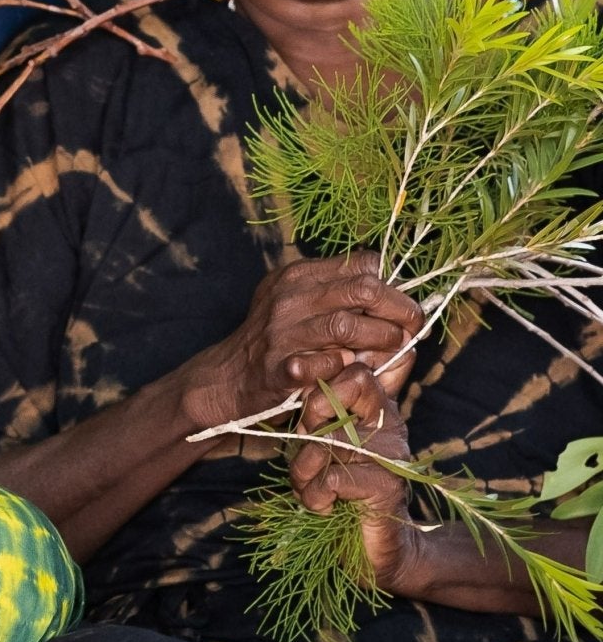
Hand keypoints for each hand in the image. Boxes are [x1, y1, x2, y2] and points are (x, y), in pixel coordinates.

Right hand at [179, 253, 422, 447]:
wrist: (230, 377)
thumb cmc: (277, 338)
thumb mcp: (297, 300)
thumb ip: (336, 290)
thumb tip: (388, 284)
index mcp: (298, 276)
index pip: (361, 264)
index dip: (391, 285)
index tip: (403, 306)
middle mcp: (289, 297)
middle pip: (362, 290)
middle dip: (399, 309)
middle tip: (412, 327)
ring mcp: (282, 332)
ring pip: (348, 326)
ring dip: (381, 340)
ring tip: (392, 350)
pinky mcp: (281, 368)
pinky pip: (326, 364)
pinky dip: (346, 368)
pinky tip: (350, 370)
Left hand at [285, 359, 417, 591]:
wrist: (373, 550)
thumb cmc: (340, 490)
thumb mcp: (324, 444)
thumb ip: (321, 410)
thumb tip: (302, 373)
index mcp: (377, 409)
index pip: (353, 372)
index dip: (320, 392)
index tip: (311, 422)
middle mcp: (389, 425)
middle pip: (334, 395)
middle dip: (307, 426)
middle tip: (308, 457)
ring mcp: (390, 455)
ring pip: (323, 442)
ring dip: (303, 472)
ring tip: (311, 489)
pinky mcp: (386, 485)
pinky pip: (329, 478)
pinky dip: (314, 496)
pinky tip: (325, 507)